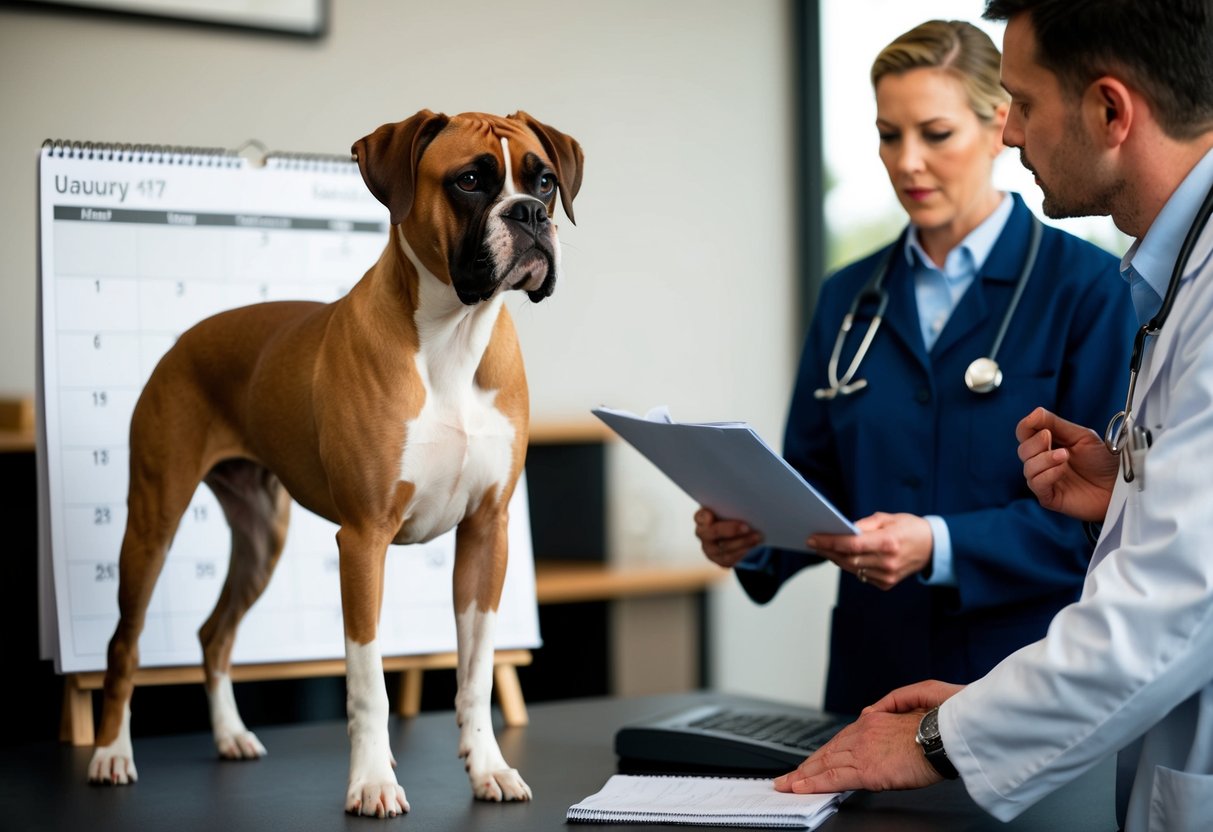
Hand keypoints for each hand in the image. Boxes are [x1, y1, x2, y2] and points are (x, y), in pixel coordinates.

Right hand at [694, 508, 762, 567]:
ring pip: (724, 548)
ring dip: (742, 542)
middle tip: (746, 527)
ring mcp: (709, 549)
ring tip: (757, 537)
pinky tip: (754, 546)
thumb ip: (729, 506)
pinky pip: (730, 559)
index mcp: (702, 518)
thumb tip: (745, 502)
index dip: (704, 517)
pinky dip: (743, 552)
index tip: (710, 515)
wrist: (732, 533)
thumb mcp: (726, 508)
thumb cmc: (729, 514)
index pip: (699, 517)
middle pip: (712, 533)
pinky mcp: (719, 560)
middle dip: (730, 530)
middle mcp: (702, 534)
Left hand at [773, 680, 963, 794]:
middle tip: (790, 774)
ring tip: (787, 783)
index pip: (841, 739)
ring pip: (825, 763)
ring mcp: (863, 750)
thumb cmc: (940, 720)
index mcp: (874, 719)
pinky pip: (833, 777)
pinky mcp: (867, 769)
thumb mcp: (913, 700)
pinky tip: (799, 787)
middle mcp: (863, 731)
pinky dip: (813, 783)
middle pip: (828, 750)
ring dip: (803, 774)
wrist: (949, 735)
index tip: (813, 760)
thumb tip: (872, 712)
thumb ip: (889, 706)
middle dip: (807, 763)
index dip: (825, 751)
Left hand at [806, 512, 932, 589]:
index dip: (830, 542)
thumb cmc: (910, 528)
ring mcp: (887, 576)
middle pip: (848, 559)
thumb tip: (844, 530)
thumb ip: (865, 524)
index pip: (852, 545)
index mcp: (888, 542)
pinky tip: (842, 557)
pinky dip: (850, 566)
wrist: (933, 547)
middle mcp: (887, 562)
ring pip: (852, 569)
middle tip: (814, 543)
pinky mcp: (887, 584)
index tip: (813, 538)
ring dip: (835, 559)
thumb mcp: (889, 518)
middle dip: (828, 551)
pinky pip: (861, 575)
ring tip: (823, 549)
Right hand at [1016, 407, 1116, 521]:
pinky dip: (1047, 474)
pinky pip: (1037, 484)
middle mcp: (1043, 462)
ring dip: (1044, 459)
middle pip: (1023, 450)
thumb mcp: (1082, 436)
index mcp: (1048, 445)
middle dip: (1035, 442)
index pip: (1024, 433)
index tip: (1036, 420)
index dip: (1026, 425)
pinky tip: (1062, 470)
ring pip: (1028, 467)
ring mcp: (1045, 479)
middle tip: (1050, 437)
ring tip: (1064, 456)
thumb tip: (1034, 412)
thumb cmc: (1103, 461)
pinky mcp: (1049, 497)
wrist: (1119, 485)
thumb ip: (1056, 423)